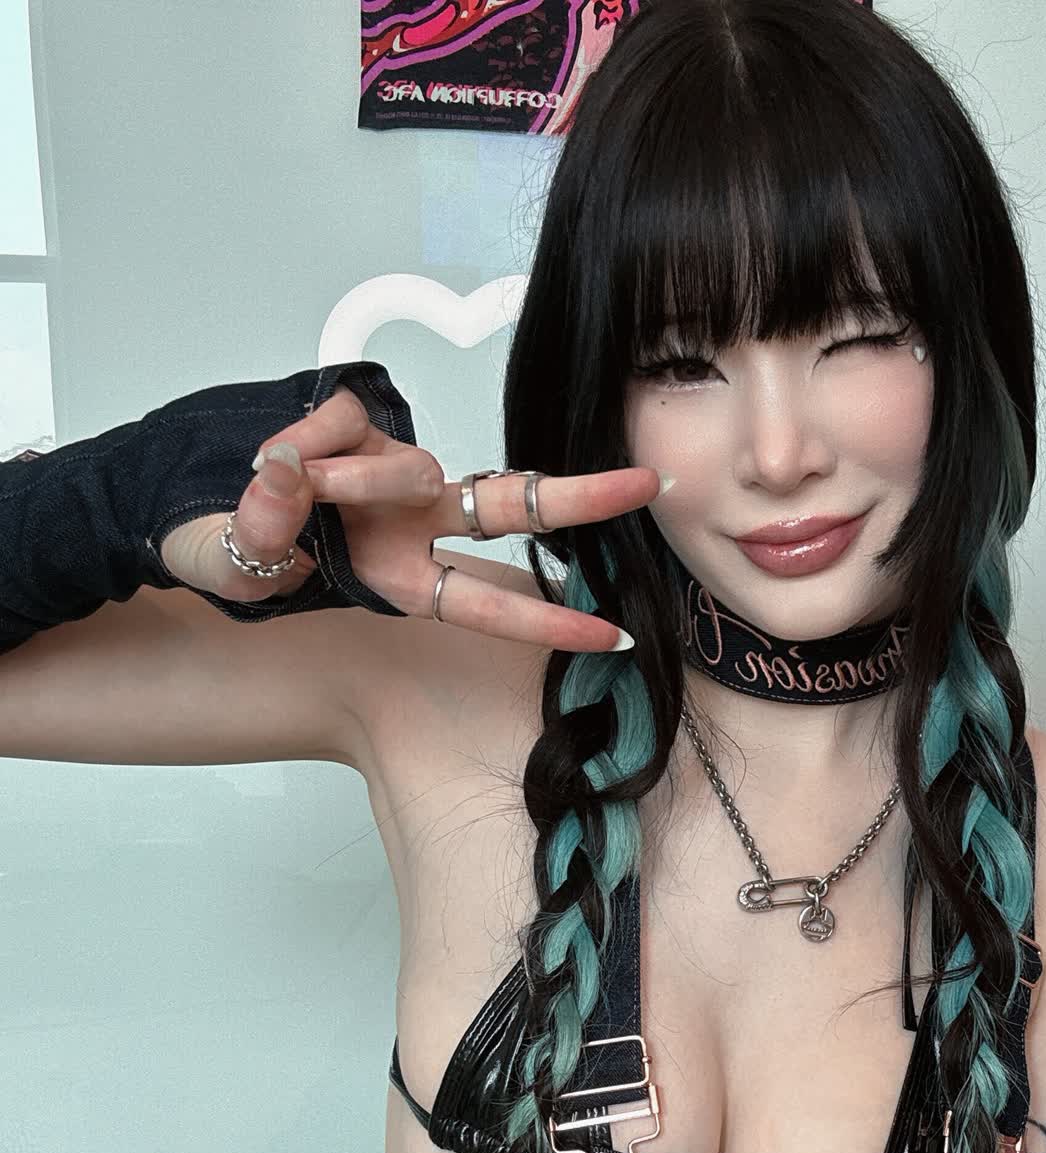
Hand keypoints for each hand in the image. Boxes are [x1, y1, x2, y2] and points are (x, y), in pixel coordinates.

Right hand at [158, 385, 659, 650]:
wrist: (192, 510)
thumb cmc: (234, 556)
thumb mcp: (243, 565)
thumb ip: (269, 527)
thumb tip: (292, 470)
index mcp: (403, 581)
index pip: (487, 604)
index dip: (546, 621)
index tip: (612, 635)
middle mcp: (415, 524)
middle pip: (513, 508)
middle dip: (582, 498)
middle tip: (648, 484)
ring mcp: (394, 471)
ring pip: (403, 464)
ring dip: (346, 478)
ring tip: (282, 485)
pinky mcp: (362, 419)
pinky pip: (342, 422)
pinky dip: (303, 440)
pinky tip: (275, 456)